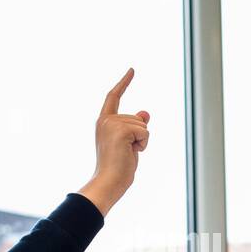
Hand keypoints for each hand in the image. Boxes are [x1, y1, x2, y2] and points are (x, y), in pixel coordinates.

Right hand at [78, 67, 149, 215]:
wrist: (109, 181)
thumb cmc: (118, 167)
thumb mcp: (130, 143)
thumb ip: (136, 127)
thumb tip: (146, 112)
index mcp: (104, 122)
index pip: (114, 97)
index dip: (124, 83)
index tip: (132, 70)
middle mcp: (106, 120)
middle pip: (138, 118)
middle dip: (140, 136)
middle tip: (125, 152)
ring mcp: (112, 124)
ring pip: (143, 126)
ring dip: (141, 142)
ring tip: (126, 153)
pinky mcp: (120, 130)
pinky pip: (145, 132)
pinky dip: (143, 145)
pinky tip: (130, 153)